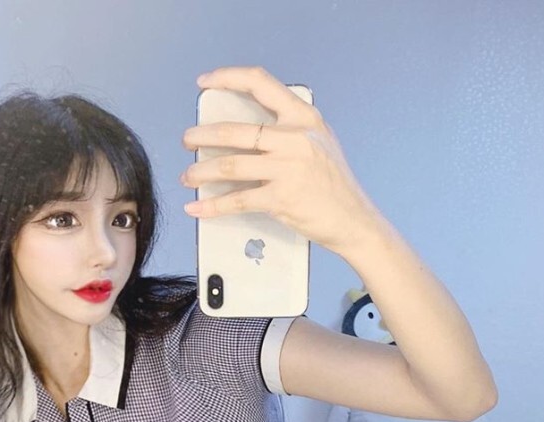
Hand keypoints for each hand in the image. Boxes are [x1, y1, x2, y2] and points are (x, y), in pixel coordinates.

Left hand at [181, 65, 384, 258]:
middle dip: (202, 136)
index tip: (205, 83)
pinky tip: (198, 208)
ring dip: (201, 172)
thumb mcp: (321, 142)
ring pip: (230, 165)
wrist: (355, 221)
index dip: (227, 78)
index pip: (260, 83)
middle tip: (188, 140)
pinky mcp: (281, 198)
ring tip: (188, 176)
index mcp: (303, 118)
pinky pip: (238, 200)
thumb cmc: (336, 186)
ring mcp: (287, 168)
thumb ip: (290, 129)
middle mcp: (294, 138)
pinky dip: (213, 206)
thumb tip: (249, 130)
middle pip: (235, 130)